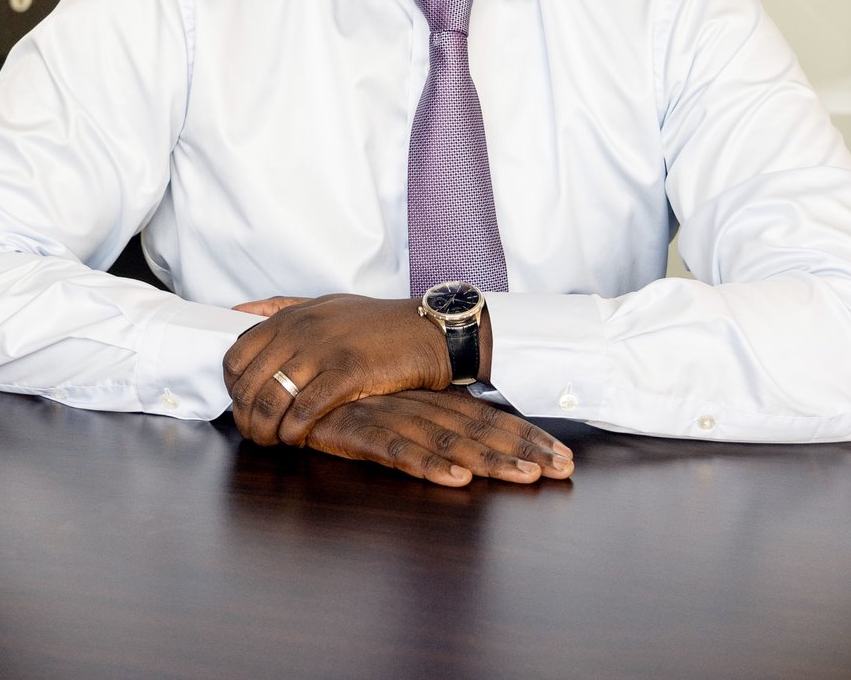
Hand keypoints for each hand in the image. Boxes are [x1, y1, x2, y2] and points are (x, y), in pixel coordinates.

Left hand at [223, 294, 451, 447]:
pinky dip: (294, 432)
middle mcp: (300, 331)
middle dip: (245, 417)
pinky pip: (305, 410)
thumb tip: (237, 313)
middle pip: (248, 384)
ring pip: (271, 399)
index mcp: (291, 318)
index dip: (233, 389)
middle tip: (256, 434)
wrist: (425, 329)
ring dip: (265, 430)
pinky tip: (298, 439)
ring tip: (274, 442)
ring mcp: (323, 351)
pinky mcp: (348, 373)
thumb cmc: (375, 322)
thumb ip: (280, 308)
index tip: (244, 406)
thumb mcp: (324, 304)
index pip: (236, 357)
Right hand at [306, 388, 574, 486]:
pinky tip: (456, 479)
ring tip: (527, 476)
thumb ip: (415, 415)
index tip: (563, 457)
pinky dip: (428, 464)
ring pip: (449, 439)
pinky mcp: (357, 430)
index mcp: (426, 397)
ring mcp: (388, 416)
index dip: (524, 435)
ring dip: (490, 459)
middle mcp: (415, 404)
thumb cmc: (334, 390)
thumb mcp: (383, 402)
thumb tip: (457, 439)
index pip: (485, 416)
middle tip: (566, 468)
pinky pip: (398, 450)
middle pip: (479, 428)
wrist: (284, 371)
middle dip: (523, 448)